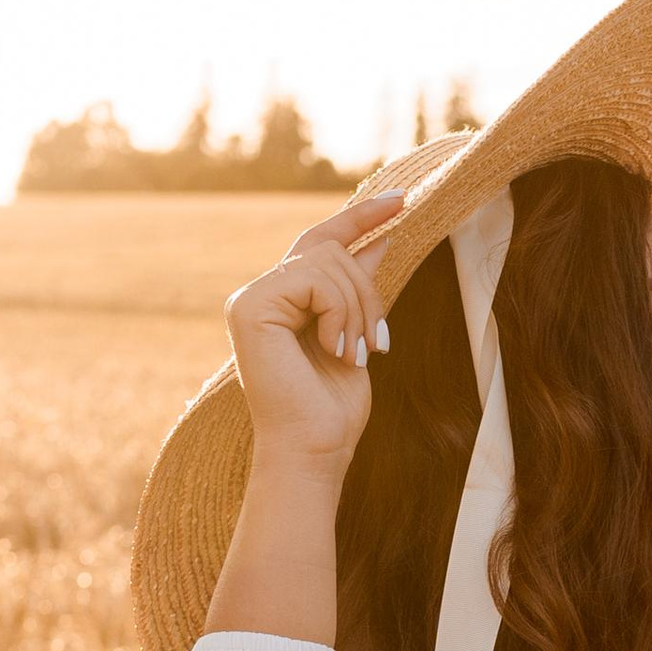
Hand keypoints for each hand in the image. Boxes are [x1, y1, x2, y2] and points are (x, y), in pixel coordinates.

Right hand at [223, 190, 403, 475]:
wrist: (313, 450)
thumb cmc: (332, 408)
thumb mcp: (356, 332)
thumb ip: (358, 286)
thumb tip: (382, 236)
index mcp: (278, 302)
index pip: (321, 242)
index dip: (361, 218)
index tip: (402, 200)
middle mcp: (257, 295)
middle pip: (330, 249)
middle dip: (367, 290)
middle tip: (375, 343)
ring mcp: (249, 299)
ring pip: (328, 262)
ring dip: (359, 308)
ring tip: (357, 353)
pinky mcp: (250, 306)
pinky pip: (315, 279)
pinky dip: (340, 312)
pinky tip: (336, 349)